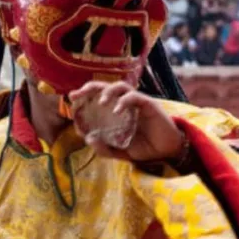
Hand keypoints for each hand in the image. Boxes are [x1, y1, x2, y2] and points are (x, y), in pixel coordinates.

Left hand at [68, 81, 184, 162]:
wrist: (167, 152)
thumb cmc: (146, 148)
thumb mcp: (121, 152)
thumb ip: (105, 149)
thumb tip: (88, 138)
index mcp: (116, 112)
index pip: (98, 98)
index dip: (84, 98)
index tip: (71, 101)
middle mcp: (125, 103)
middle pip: (106, 86)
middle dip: (89, 88)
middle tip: (76, 95)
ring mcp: (137, 102)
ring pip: (120, 86)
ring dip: (108, 91)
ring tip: (101, 102)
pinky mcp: (149, 104)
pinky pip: (135, 97)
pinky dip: (124, 101)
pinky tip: (116, 111)